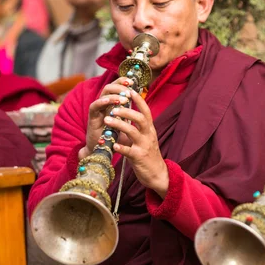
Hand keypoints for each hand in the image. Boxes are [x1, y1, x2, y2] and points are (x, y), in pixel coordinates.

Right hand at [81, 77, 134, 157]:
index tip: (133, 82)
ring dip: (114, 94)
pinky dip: (101, 102)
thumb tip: (141, 101)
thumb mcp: (125, 122)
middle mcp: (104, 105)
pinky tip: (108, 100)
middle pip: (109, 87)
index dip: (123, 82)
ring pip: (103, 95)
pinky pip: (94, 106)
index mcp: (112, 104)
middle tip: (129, 89)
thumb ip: (129, 112)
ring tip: (124, 98)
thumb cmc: (115, 137)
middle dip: (119, 86)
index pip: (117, 87)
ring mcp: (98, 111)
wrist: (104, 151)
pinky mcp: (92, 118)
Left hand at [82, 79, 167, 196]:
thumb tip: (130, 111)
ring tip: (107, 120)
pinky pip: (129, 151)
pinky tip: (112, 145)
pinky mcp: (139, 158)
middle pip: (140, 118)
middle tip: (113, 107)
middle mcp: (148, 135)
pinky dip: (121, 147)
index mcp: (149, 129)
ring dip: (119, 125)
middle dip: (127, 111)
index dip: (138, 100)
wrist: (157, 174)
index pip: (145, 111)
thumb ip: (139, 126)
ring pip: (133, 132)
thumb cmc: (147, 153)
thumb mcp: (146, 137)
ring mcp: (144, 146)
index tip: (129, 90)